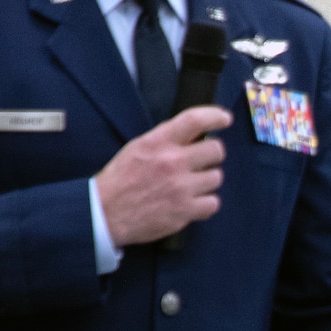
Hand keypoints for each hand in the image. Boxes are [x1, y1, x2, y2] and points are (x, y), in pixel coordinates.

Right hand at [94, 106, 232, 246]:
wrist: (105, 213)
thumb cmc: (120, 180)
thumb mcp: (138, 148)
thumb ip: (165, 141)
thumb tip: (194, 137)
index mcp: (157, 142)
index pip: (194, 120)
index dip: (214, 116)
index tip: (224, 119)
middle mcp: (173, 162)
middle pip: (216, 150)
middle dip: (212, 155)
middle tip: (202, 161)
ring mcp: (181, 187)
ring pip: (216, 177)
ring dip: (207, 180)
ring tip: (191, 185)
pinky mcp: (186, 211)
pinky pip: (213, 203)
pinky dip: (205, 203)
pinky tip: (192, 202)